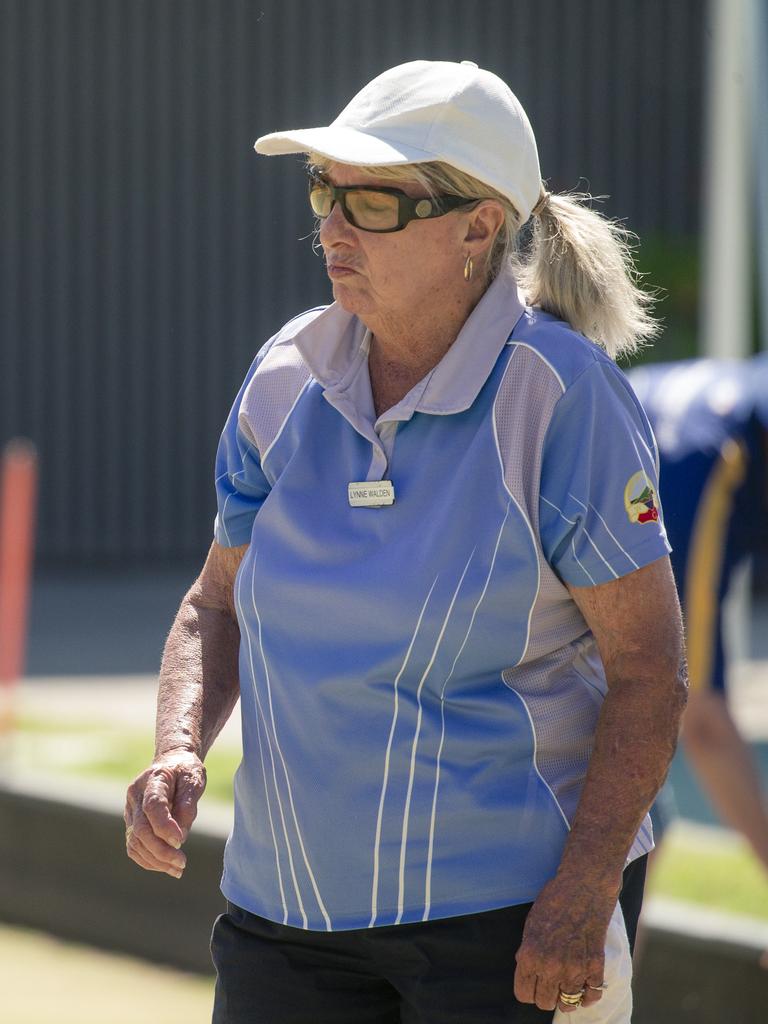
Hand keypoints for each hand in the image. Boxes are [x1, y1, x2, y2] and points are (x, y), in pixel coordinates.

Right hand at [124, 750, 206, 878]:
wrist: (172, 761)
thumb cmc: (185, 770)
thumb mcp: (194, 779)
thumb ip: (188, 805)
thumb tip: (180, 837)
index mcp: (153, 779)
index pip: (152, 806)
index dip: (164, 827)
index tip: (181, 841)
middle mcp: (135, 795)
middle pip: (141, 829)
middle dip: (161, 850)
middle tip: (182, 863)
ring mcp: (130, 810)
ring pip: (135, 842)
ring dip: (156, 860)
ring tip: (178, 869)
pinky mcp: (131, 822)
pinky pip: (134, 846)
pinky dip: (148, 860)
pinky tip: (166, 866)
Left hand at [514, 871, 617, 1012]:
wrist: (583, 885)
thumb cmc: (554, 899)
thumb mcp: (531, 924)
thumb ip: (528, 951)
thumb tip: (528, 968)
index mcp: (530, 955)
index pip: (523, 994)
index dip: (527, 990)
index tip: (533, 984)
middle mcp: (551, 967)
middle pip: (545, 1002)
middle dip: (545, 994)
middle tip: (549, 983)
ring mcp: (575, 968)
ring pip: (568, 1003)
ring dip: (566, 997)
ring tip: (566, 986)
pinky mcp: (595, 966)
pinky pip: (592, 995)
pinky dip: (588, 995)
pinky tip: (584, 987)